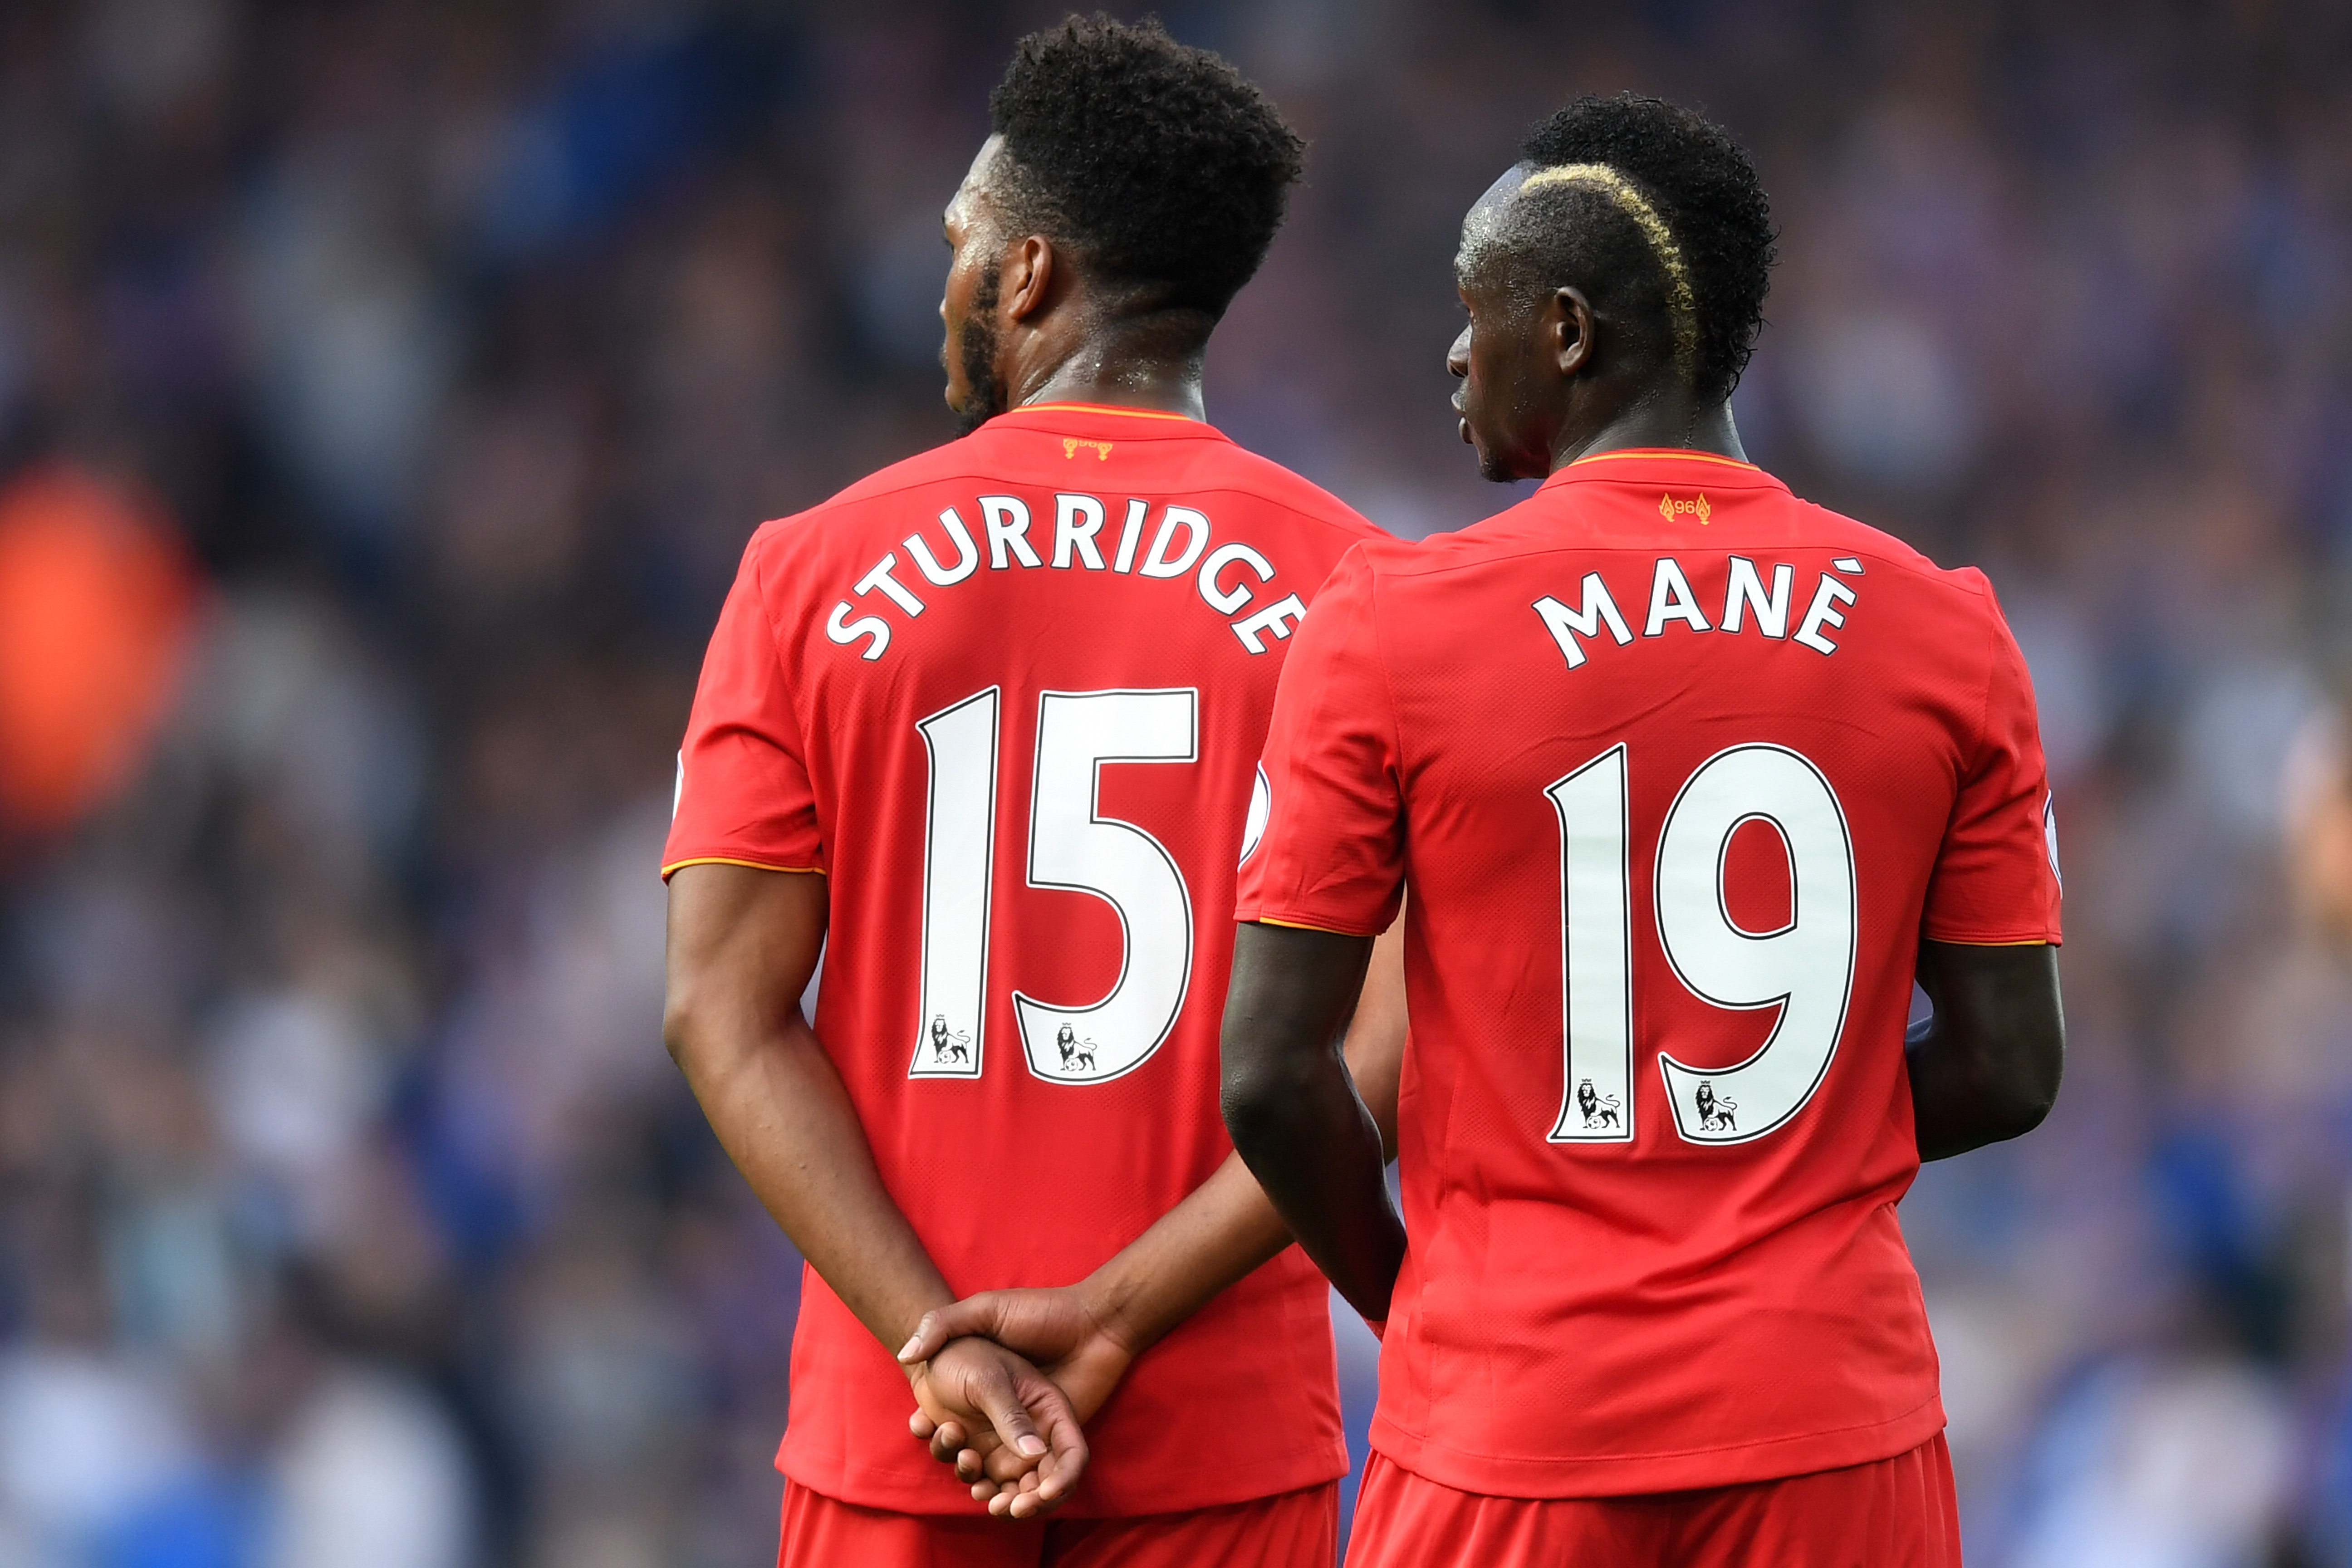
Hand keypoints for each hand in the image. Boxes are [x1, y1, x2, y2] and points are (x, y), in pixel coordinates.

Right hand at [899, 1287, 1137, 1510]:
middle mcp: (1008, 1417)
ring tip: (984, 1490)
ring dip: (995, 1495)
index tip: (924, 1429)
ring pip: (1010, 1480)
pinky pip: (1048, 1482)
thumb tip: (905, 1356)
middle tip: (963, 1461)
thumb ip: (943, 1325)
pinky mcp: (1065, 1444)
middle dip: (963, 1471)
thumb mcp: (985, 1310)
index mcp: (987, 1393)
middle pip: (978, 1461)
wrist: (1096, 1319)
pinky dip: (1034, 1497)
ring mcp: (1037, 1432)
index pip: (954, 1428)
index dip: (937, 1437)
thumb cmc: (1041, 1311)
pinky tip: (1016, 1499)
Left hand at [903, 1335, 1088, 1518]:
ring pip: (999, 1485)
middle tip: (997, 1505)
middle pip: (1038, 1483)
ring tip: (960, 1450)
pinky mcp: (971, 1447)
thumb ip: (1011, 1417)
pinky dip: (949, 1456)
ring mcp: (999, 1443)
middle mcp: (1028, 1433)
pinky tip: (927, 1424)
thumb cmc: (969, 1353)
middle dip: (1018, 1501)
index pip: (1071, 1455)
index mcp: (1048, 1410)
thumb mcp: (990, 1382)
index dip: (1062, 1482)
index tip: (1039, 1498)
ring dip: (976, 1477)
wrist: (931, 1349)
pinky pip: (965, 1470)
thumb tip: (1035, 1455)